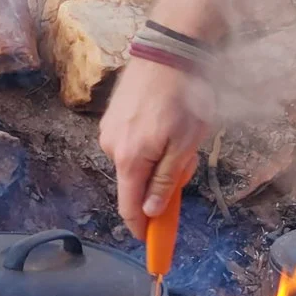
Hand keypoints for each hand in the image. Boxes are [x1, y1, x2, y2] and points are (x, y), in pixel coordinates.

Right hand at [100, 52, 213, 239]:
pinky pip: (131, 144)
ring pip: (134, 163)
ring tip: (180, 137)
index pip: (129, 207)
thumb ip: (166, 181)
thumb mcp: (185, 146)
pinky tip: (166, 125)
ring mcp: (109, 130)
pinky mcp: (112, 116)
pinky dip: (149, 146)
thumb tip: (151, 212)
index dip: (141, 229)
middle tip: (187, 166)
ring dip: (156, 162)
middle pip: (134, 184)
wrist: (167, 50)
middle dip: (159, 185)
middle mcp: (111, 147)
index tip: (152, 245)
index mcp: (129, 159)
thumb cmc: (183, 98)